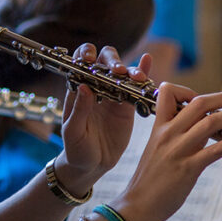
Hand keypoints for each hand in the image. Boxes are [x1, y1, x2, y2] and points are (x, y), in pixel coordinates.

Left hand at [54, 45, 152, 187]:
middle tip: (117, 71)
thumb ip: (79, 110)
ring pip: (122, 71)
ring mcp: (113, 94)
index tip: (90, 59)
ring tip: (135, 77)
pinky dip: (143, 71)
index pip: (80, 62)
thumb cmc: (76, 149)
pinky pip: (135, 87)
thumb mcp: (73, 131)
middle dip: (112, 60)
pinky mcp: (128, 105)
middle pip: (105, 60)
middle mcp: (96, 86)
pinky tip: (148, 60)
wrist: (92, 165)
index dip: (85, 55)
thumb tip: (84, 87)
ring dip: (130, 69)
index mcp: (78, 89)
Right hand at [112, 84, 221, 220]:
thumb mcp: (158, 149)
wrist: (137, 205)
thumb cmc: (149, 180)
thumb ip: (180, 136)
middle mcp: (168, 134)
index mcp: (159, 127)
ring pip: (211, 122)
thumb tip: (203, 129)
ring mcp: (178, 150)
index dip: (189, 91)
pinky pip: (216, 149)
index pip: (169, 93)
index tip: (206, 100)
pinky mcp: (188, 168)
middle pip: (199, 103)